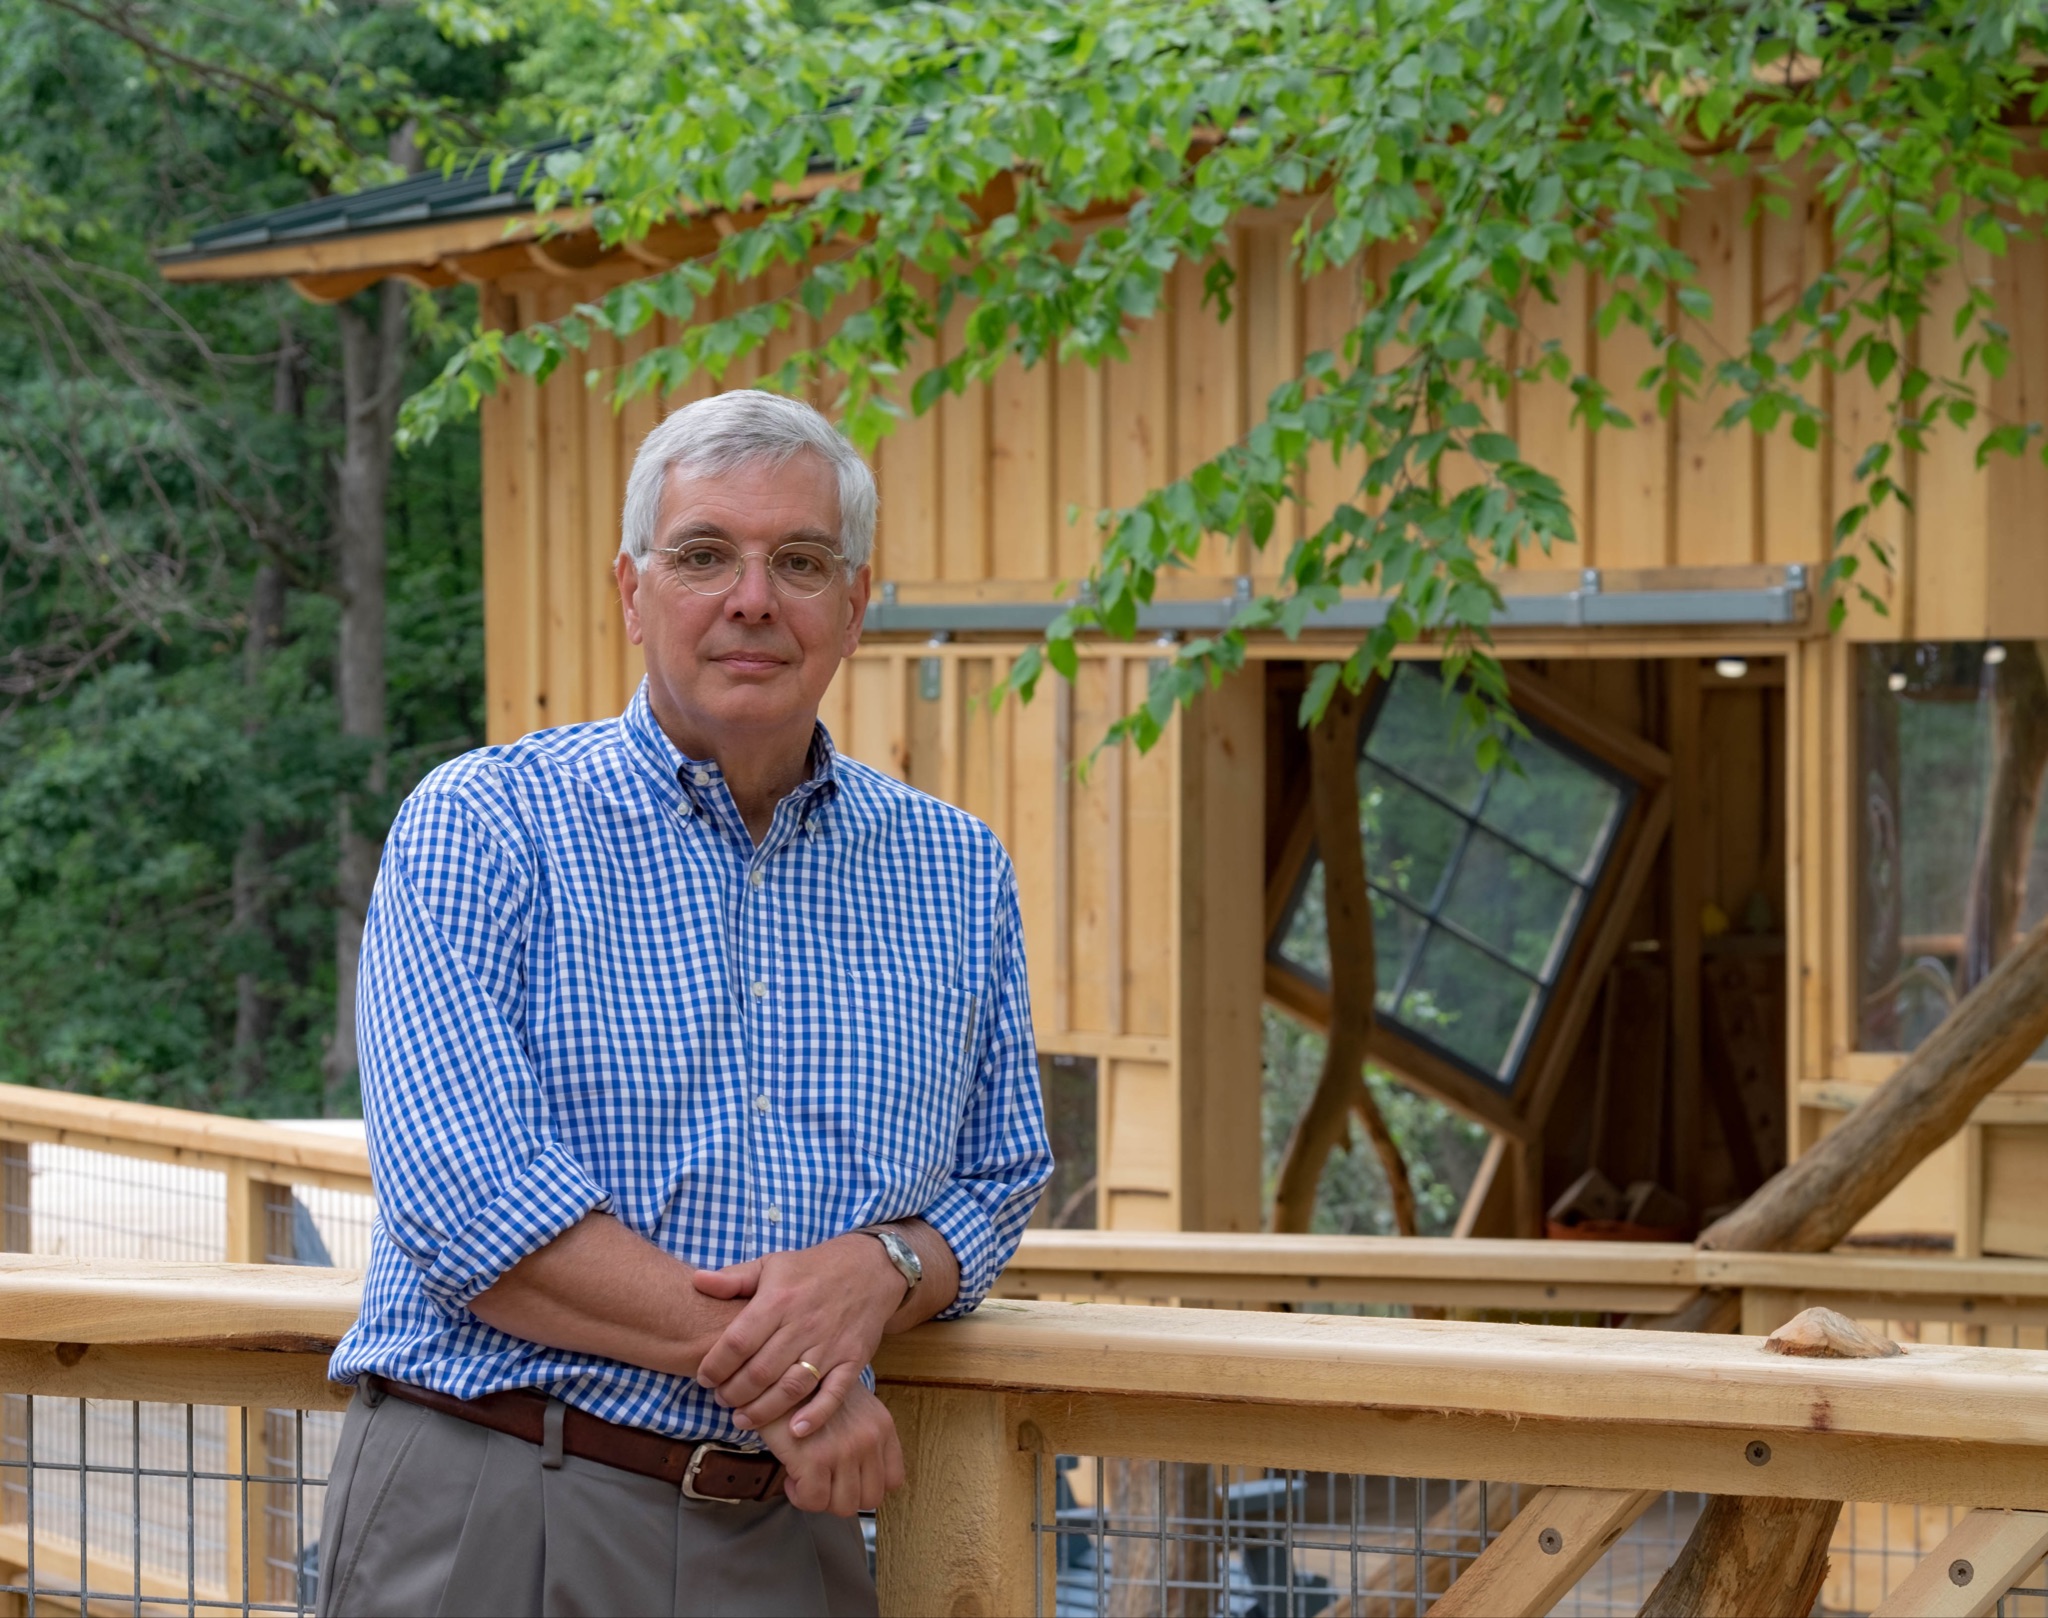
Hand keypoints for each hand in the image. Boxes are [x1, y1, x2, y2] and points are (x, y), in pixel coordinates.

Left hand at [691, 1234, 903, 1435]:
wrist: (870, 1268)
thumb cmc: (812, 1269)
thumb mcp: (771, 1264)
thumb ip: (733, 1278)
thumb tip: (696, 1281)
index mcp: (778, 1300)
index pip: (738, 1341)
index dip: (716, 1365)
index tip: (704, 1378)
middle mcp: (803, 1324)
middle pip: (761, 1371)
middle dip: (735, 1393)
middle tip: (722, 1400)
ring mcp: (830, 1345)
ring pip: (791, 1388)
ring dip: (763, 1410)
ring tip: (743, 1419)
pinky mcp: (852, 1360)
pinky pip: (834, 1393)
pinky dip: (816, 1415)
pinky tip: (796, 1431)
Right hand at [759, 1381, 903, 1516]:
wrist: (779, 1377)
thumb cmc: (811, 1392)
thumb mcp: (854, 1407)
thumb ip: (865, 1437)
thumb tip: (860, 1479)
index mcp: (882, 1426)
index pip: (893, 1480)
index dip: (867, 1486)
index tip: (847, 1480)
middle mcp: (869, 1439)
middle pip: (870, 1499)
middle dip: (843, 1496)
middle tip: (824, 1482)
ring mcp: (844, 1450)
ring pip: (843, 1506)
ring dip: (822, 1498)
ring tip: (807, 1478)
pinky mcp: (815, 1459)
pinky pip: (813, 1501)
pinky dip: (800, 1496)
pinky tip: (791, 1477)